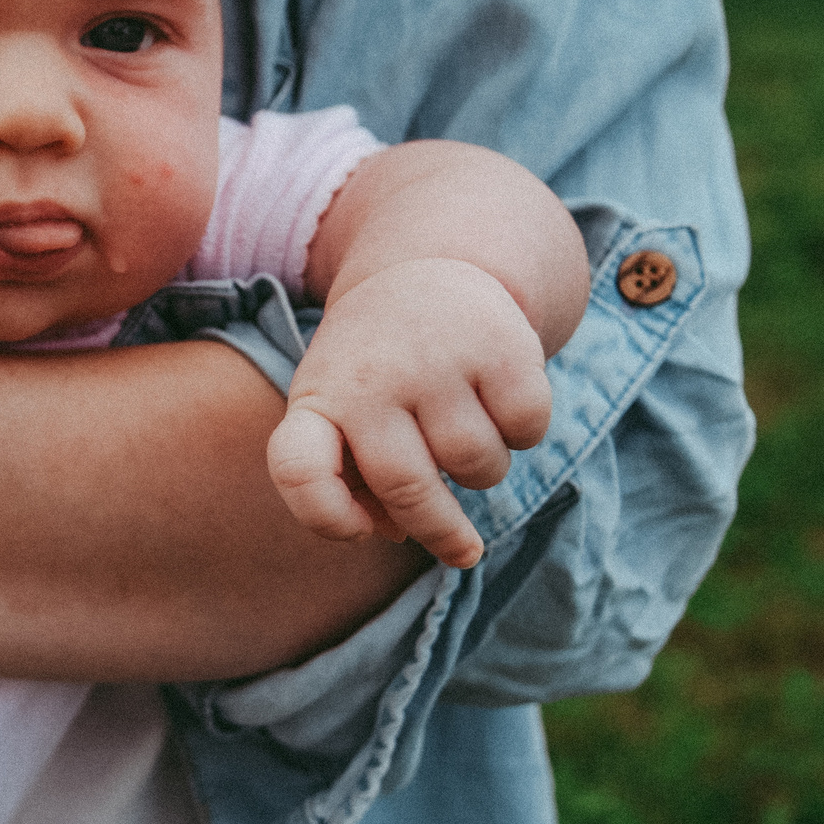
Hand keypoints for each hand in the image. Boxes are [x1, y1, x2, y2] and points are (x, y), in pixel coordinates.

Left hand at [267, 257, 551, 569]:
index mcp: (317, 400)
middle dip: (439, 532)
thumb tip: (396, 531)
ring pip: (475, 465)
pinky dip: (522, 436)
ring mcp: (435, 360)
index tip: (361, 534)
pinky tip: (499, 407)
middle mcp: (371, 379)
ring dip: (482, 474)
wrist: (423, 272)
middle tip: (461, 550)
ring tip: (465, 438)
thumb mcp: (342, 415)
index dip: (326, 517)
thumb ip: (354, 481)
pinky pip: (526, 431)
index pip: (298, 468)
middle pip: (406, 487)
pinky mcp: (500, 346)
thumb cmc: (375, 375)